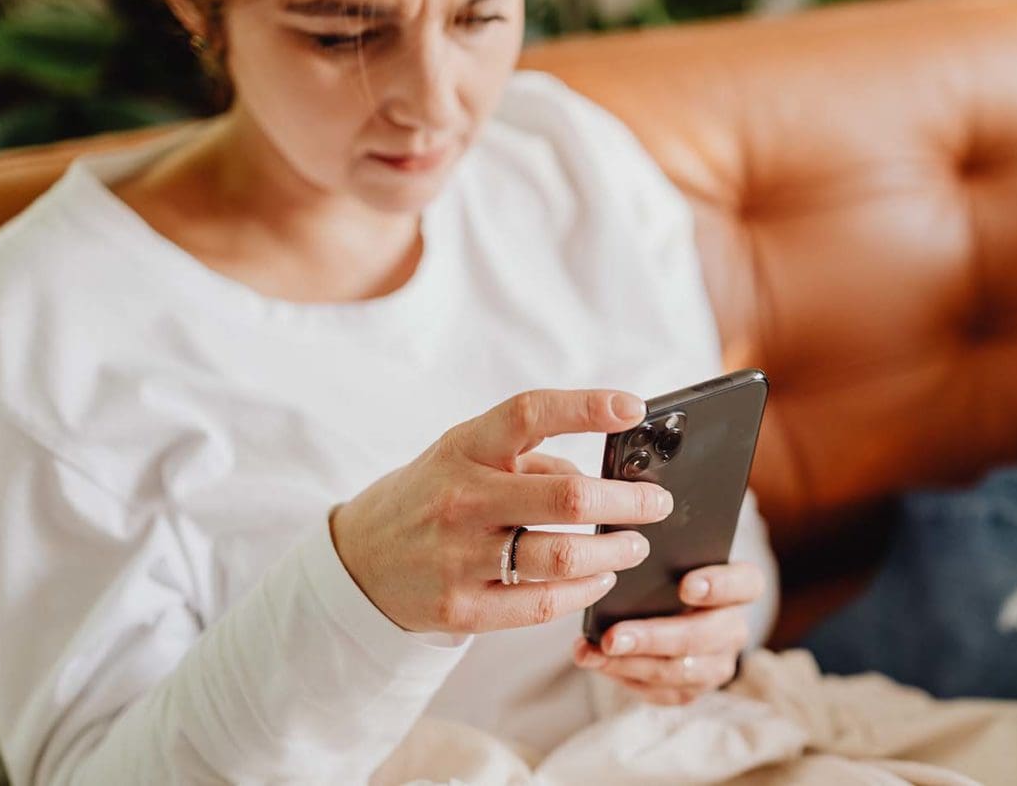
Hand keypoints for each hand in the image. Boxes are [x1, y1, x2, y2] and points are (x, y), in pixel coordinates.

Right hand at [329, 389, 674, 635]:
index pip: (529, 414)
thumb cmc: (432, 495)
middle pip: (567, 496)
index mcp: (464, 448)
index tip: (633, 408)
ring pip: (563, 558)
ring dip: (614, 552)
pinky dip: (585, 590)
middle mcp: (462, 499)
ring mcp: (460, 558)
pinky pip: (543, 603)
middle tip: (658, 504)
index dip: (586, 407)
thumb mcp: (465, 456)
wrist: (358, 561)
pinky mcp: (463, 609)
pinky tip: (601, 578)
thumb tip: (603, 477)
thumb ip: (530, 459)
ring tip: (634, 545)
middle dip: (628, 501)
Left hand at [571, 560, 764, 704]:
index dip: (719, 586)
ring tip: (594, 654)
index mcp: (741, 586)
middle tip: (612, 637)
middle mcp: (733, 627)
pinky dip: (626, 678)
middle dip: (653, 638)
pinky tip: (597, 663)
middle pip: (703, 636)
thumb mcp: (673, 559)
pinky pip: (662, 692)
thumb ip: (662, 557)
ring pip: (680, 670)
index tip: (685, 586)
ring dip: (632, 663)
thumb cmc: (669, 576)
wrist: (671, 612)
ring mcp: (717, 663)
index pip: (746, 584)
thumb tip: (623, 554)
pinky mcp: (693, 689)